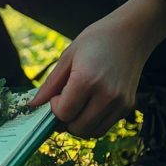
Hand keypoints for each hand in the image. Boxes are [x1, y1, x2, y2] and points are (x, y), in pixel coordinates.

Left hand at [32, 0, 165, 137]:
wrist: (131, 34)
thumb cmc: (96, 40)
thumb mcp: (67, 56)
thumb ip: (50, 84)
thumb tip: (33, 104)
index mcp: (87, 80)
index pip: (64, 113)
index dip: (54, 108)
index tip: (56, 95)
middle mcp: (106, 95)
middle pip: (77, 128)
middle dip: (65, 120)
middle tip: (63, 103)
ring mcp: (120, 103)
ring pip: (91, 132)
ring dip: (78, 124)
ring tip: (76, 105)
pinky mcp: (128, 107)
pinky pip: (104, 127)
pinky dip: (93, 122)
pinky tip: (90, 105)